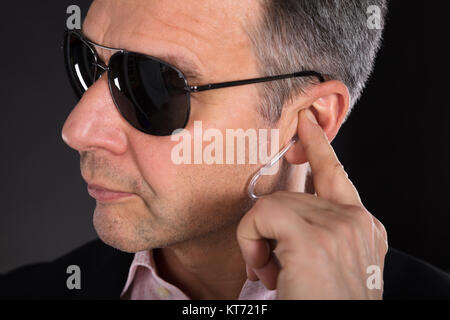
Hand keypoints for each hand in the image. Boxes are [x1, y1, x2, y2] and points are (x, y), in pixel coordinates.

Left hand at [237, 109, 387, 298]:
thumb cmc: (324, 303)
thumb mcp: (330, 268)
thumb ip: (318, 235)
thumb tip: (284, 222)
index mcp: (364, 230)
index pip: (337, 175)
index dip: (319, 145)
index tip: (307, 122)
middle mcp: (357, 223)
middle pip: (294, 196)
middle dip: (272, 227)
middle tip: (271, 263)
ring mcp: (339, 227)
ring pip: (273, 206)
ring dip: (261, 242)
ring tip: (272, 274)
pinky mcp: (313, 237)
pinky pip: (261, 216)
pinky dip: (251, 242)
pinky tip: (264, 270)